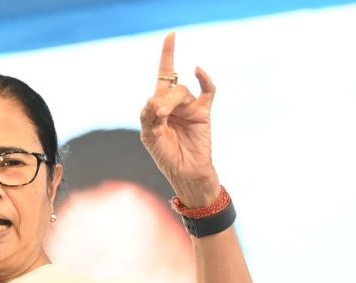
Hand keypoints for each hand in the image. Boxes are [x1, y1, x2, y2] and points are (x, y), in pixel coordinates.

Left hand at [140, 32, 220, 207]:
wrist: (185, 173)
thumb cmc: (165, 156)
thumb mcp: (149, 137)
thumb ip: (147, 117)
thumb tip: (152, 98)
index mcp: (160, 107)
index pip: (163, 76)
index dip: (167, 55)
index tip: (171, 35)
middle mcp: (176, 104)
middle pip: (170, 87)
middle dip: (162, 99)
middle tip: (158, 115)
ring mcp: (190, 107)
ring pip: (182, 92)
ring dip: (171, 101)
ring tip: (164, 117)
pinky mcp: (204, 114)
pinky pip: (208, 92)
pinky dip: (204, 80)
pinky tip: (198, 71)